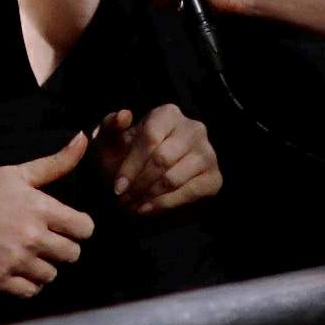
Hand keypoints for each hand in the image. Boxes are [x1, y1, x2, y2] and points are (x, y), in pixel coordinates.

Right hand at [0, 132, 97, 297]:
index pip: (84, 229)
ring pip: (51, 275)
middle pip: (72, 254)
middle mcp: (31, 236)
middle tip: (45, 240)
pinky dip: (26, 283)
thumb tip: (83, 138)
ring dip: (43, 266)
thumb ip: (55, 162)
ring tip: (27, 253)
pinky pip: (30, 292)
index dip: (78, 227)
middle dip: (62, 247)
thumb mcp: (16, 173)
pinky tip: (16, 268)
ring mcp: (14, 260)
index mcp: (39, 207)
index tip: (66, 225)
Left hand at [90, 103, 220, 215]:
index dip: (131, 165)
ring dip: (149, 196)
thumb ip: (110, 126)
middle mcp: (193, 129)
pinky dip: (164, 205)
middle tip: (123, 200)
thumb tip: (124, 115)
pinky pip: (188, 193)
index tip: (117, 186)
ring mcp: (207, 153)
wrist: (146, 184)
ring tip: (132, 206)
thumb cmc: (126, 159)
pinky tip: (147, 209)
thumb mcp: (111, 143)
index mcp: (168, 114)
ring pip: (173, 178)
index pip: (150, 138)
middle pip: (162, 159)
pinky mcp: (214, 178)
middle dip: (139, 183)